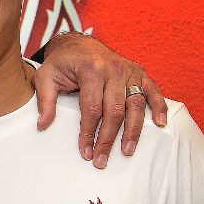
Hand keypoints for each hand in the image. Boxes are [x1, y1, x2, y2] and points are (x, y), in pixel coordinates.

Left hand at [32, 31, 166, 168]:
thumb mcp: (46, 76)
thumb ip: (45, 100)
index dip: (88, 132)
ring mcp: (128, 70)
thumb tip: (43, 125)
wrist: (77, 43)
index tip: (85, 152)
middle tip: (101, 160)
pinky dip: (159, 107)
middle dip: (107, 139)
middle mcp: (112, 69)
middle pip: (114, 111)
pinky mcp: (139, 72)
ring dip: (133, 131)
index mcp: (90, 69)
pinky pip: (153, 91)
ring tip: (126, 151)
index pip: (91, 108)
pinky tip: (160, 124)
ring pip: (135, 105)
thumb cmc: (61, 62)